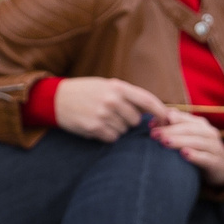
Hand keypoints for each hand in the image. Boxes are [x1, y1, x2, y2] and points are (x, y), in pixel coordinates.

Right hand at [49, 76, 166, 141]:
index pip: (147, 100)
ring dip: (117, 128)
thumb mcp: (106, 86)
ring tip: (102, 119)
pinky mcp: (94, 128)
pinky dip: (108, 135)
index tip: (167, 119)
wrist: (56, 98)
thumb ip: (127, 95)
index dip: (160, 111)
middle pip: (136, 120)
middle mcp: (112, 100)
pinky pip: (112, 138)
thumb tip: (150, 111)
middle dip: (129, 121)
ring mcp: (103, 114)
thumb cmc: (85, 91)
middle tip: (115, 115)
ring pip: (124, 131)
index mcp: (117, 87)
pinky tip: (97, 126)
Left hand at [151, 108, 223, 186]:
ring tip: (165, 142)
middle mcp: (208, 133)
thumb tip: (152, 123)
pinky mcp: (217, 162)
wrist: (222, 167)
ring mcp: (214, 147)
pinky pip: (206, 158)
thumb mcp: (188, 138)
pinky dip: (195, 155)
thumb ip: (173, 129)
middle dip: (170, 130)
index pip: (183, 118)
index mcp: (200, 124)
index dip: (168, 119)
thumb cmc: (199, 150)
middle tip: (154, 134)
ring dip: (180, 141)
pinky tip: (184, 154)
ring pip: (197, 141)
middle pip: (189, 128)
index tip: (151, 124)